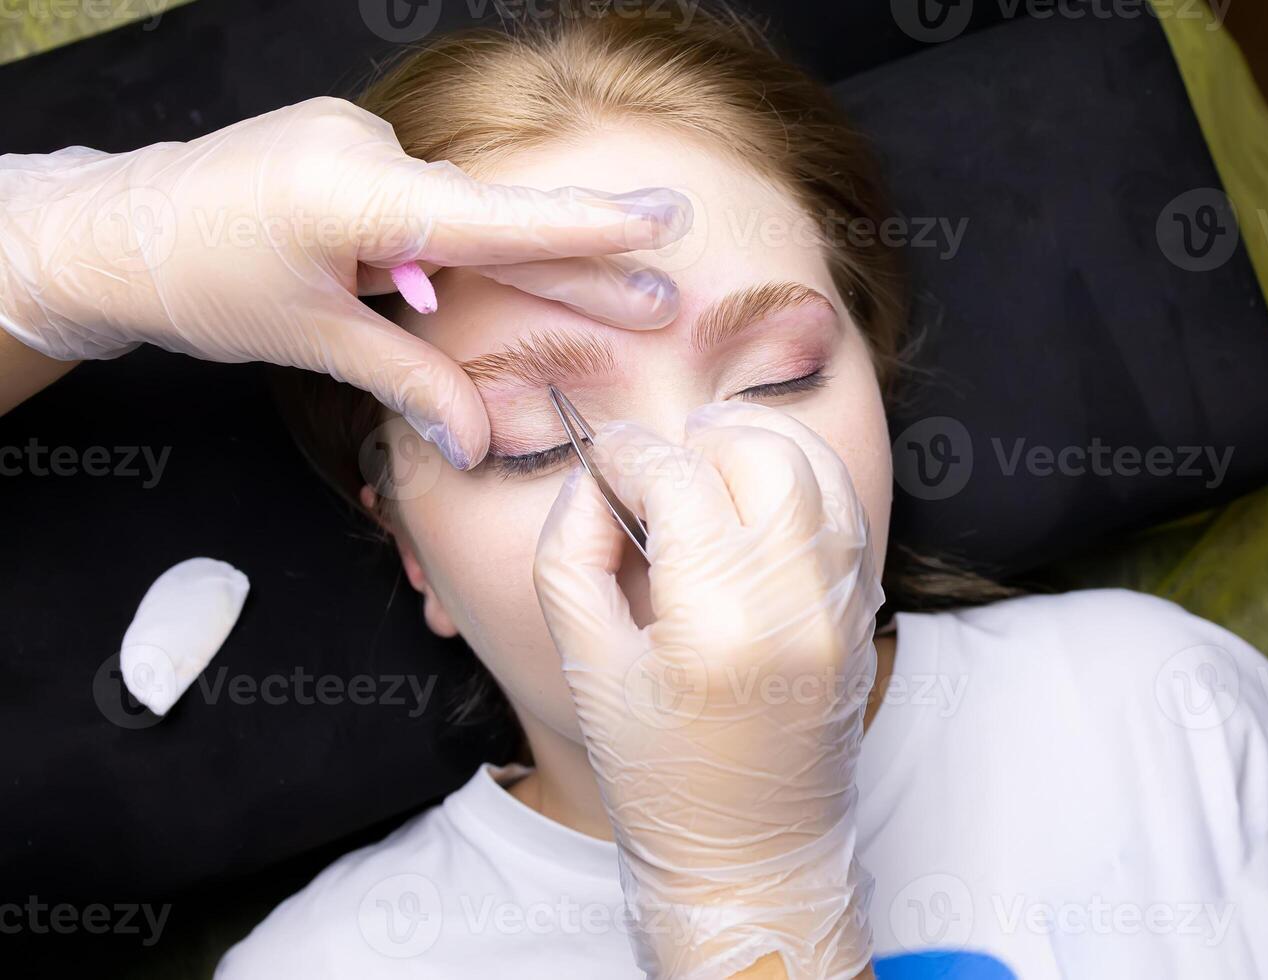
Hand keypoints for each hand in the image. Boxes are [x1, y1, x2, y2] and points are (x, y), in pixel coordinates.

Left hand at [0, 96, 689, 467]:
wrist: (114, 228)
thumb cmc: (200, 286)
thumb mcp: (310, 343)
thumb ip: (408, 380)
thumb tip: (481, 440)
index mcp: (351, 195)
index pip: (492, 221)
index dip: (583, 227)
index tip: (660, 221)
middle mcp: (362, 147)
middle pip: (496, 219)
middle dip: (583, 259)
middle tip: (662, 291)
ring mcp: (353, 136)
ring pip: (460, 212)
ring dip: (515, 258)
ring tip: (600, 292)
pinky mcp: (346, 143)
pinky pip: (421, 199)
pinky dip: (445, 245)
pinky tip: (419, 282)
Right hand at [533, 401, 882, 979]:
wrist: (753, 858)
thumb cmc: (658, 777)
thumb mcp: (585, 664)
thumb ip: (572, 550)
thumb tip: (600, 474)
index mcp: (719, 625)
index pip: (679, 478)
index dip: (628, 453)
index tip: (603, 460)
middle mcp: (799, 605)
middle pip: (761, 453)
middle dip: (699, 441)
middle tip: (657, 467)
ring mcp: (847, 607)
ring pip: (816, 464)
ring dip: (754, 446)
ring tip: (705, 467)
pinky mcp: (867, 612)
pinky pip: (844, 505)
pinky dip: (799, 479)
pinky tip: (752, 501)